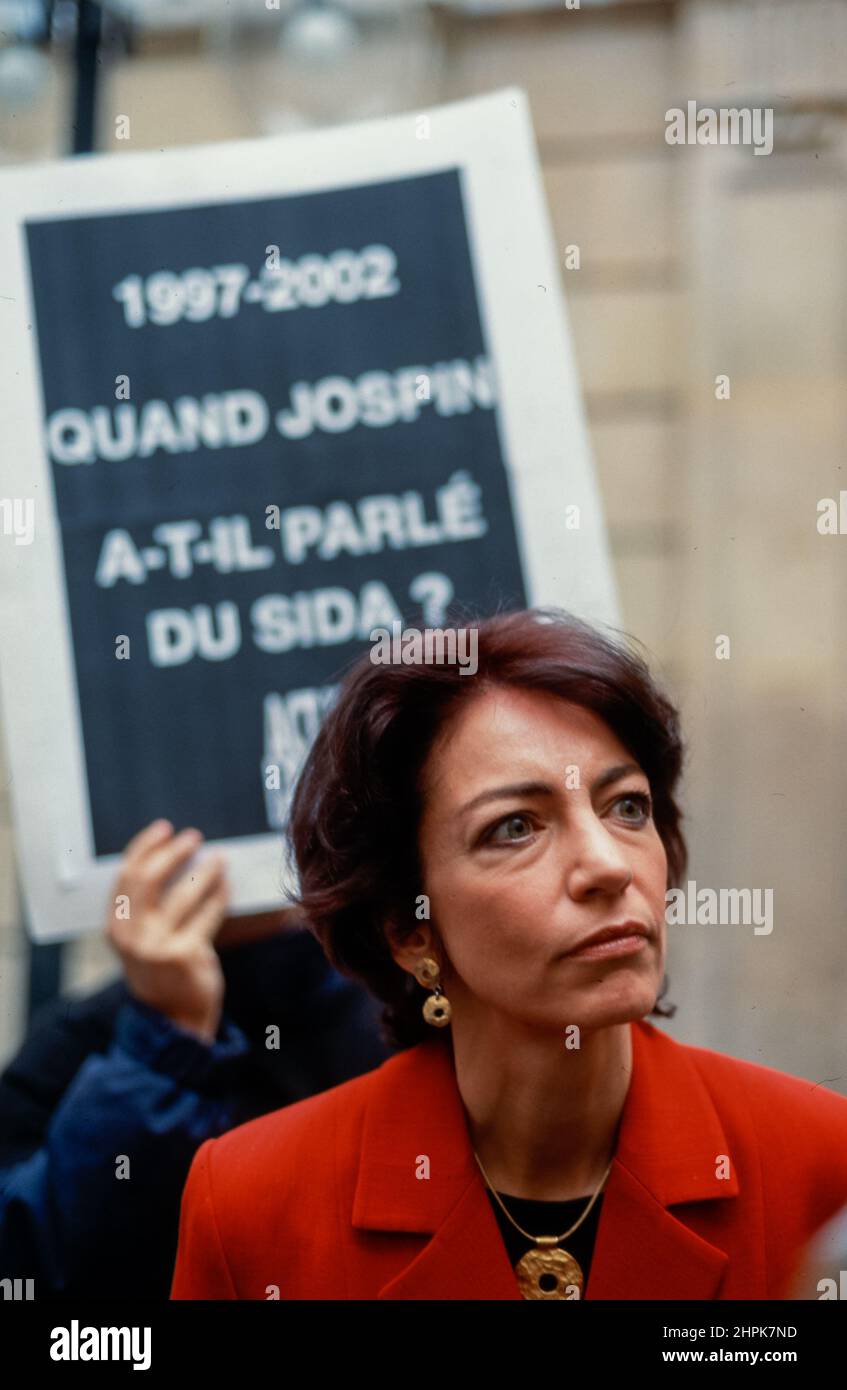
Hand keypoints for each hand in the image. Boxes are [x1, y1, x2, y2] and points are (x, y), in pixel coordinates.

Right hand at [106, 819, 229, 1043]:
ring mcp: (157, 946)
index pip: (126, 875)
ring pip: (183, 894)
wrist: (174, 1017)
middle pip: (149, 879)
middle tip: (194, 837)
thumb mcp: (140, 938)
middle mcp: (131, 935)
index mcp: (115, 926)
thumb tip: (169, 855)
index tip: (163, 828)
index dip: (145, 847)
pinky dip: (218, 898)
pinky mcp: (185, 955)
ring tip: (219, 859)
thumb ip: (145, 906)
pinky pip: (206, 916)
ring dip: (204, 871)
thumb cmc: (161, 969)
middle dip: (173, 852)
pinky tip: (226, 887)